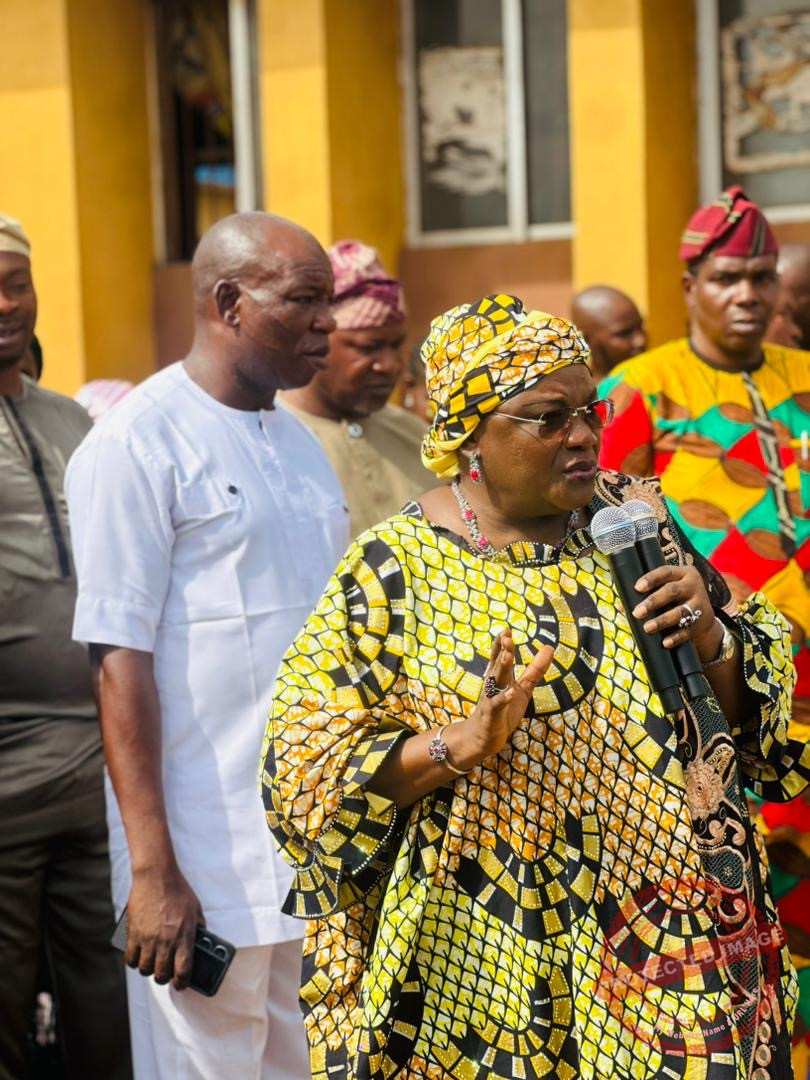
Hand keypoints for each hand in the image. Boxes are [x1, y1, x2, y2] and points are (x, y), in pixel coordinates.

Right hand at [125, 865, 204, 990]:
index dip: (182, 983)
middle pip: (162, 975)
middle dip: (164, 977)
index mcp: (184, 937)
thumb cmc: (179, 892)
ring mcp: (148, 939)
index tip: (181, 984)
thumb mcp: (196, 910)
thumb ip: (199, 929)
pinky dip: (134, 961)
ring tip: (153, 963)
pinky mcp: (133, 934)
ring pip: (145, 969)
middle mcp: (166, 942)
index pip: (183, 971)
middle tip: (166, 972)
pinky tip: (139, 957)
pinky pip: (131, 959)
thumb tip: (200, 943)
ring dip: (149, 969)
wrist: (156, 877)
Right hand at [448, 629, 553, 769]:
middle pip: (499, 665)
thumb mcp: (523, 688)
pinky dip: (504, 698)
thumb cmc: (503, 710)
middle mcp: (493, 685)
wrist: (484, 737)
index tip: (507, 630)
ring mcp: (491, 698)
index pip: (499, 657)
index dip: (502, 644)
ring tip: (509, 655)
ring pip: (496, 681)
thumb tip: (549, 647)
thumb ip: (535, 669)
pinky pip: (497, 705)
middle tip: (507, 635)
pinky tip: (511, 692)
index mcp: (500, 677)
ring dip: (502, 668)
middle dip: (503, 650)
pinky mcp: (492, 714)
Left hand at [632, 565, 718, 655]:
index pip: (666, 572)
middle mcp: (693, 586)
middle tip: (637, 612)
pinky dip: (676, 637)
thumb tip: (621, 606)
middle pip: (672, 591)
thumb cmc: (677, 598)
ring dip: (662, 620)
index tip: (637, 587)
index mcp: (683, 573)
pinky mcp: (702, 622)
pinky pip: (688, 630)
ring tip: (647, 628)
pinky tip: (665, 642)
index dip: (651, 579)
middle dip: (653, 601)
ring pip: (681, 612)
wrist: (705, 615)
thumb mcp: (669, 588)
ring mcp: (700, 604)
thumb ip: (650, 592)